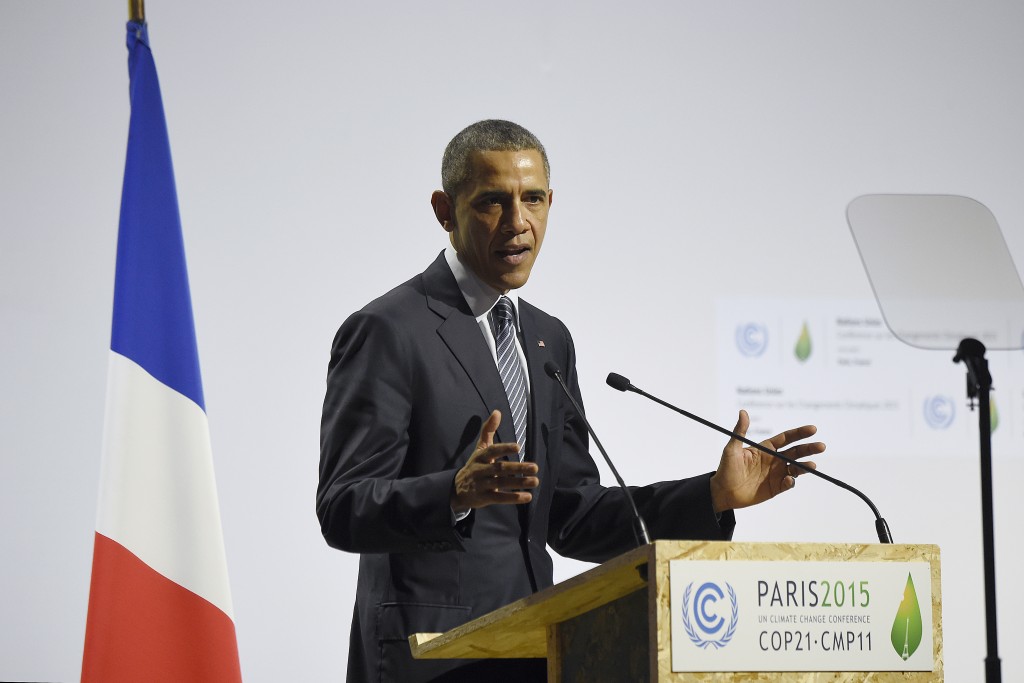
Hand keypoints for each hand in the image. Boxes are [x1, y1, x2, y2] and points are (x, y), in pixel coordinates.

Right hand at [450, 410, 539, 513]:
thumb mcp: (480, 448)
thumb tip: (497, 412)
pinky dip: (513, 498)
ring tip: (535, 481)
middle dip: (518, 468)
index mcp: (480, 457)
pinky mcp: (485, 498)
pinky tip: (527, 497)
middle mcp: (480, 470)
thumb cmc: (475, 465)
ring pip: (502, 484)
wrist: (456, 489)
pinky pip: (500, 498)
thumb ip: (488, 430)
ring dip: (520, 483)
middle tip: (535, 467)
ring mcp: (482, 485)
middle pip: (500, 469)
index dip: (504, 449)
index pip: (492, 451)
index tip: (518, 447)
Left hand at [709, 410, 824, 512]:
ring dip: (805, 466)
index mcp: (766, 448)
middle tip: (821, 446)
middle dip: (809, 448)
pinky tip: (789, 479)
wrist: (722, 491)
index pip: (787, 438)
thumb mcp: (732, 448)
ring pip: (796, 468)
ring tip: (812, 465)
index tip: (813, 429)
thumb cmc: (726, 468)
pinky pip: (788, 484)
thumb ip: (740, 431)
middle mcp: (774, 460)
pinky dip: (791, 482)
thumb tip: (743, 412)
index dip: (800, 433)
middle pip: (796, 452)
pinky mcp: (775, 488)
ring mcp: (776, 474)